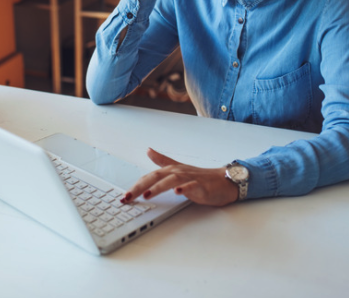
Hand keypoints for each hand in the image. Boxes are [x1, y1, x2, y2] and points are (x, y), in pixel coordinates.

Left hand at [121, 148, 238, 205]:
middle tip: (128, 197)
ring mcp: (190, 178)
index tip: (124, 195)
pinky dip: (185, 189)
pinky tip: (178, 193)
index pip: (149, 176)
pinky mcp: (202, 186)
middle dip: (140, 187)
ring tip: (147, 195)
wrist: (224, 180)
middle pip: (156, 177)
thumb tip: (148, 150)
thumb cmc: (201, 176)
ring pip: (172, 180)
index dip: (136, 185)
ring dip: (159, 187)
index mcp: (171, 170)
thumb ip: (163, 161)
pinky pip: (193, 186)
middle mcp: (178, 172)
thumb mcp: (178, 169)